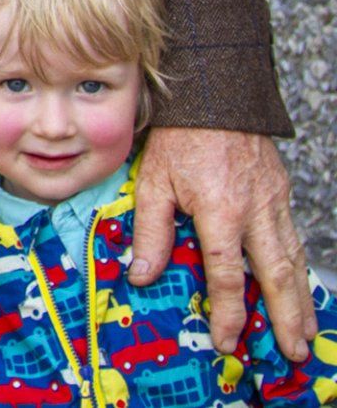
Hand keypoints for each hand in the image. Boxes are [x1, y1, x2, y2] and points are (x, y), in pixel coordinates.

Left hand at [131, 127, 311, 358]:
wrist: (213, 94)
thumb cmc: (177, 137)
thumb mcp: (153, 180)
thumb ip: (151, 230)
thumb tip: (142, 275)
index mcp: (220, 210)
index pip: (227, 273)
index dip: (228, 311)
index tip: (227, 340)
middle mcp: (255, 210)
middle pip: (276, 275)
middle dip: (286, 318)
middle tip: (292, 353)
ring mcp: (274, 201)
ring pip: (293, 260)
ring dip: (301, 301)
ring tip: (305, 333)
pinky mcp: (282, 192)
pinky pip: (294, 239)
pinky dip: (301, 269)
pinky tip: (300, 288)